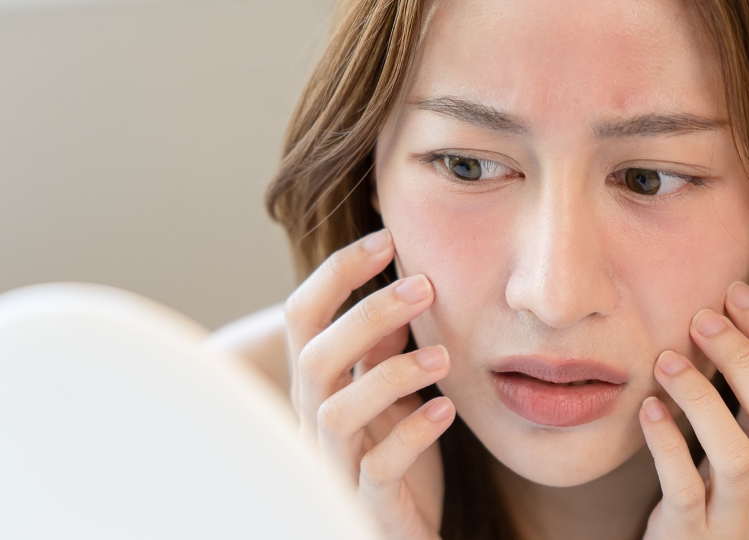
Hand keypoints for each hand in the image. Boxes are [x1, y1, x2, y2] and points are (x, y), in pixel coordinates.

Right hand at [285, 229, 454, 539]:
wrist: (404, 537)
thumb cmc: (398, 464)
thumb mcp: (393, 399)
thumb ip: (385, 353)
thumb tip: (401, 289)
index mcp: (321, 388)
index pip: (303, 316)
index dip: (336, 273)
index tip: (386, 239)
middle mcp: (316, 424)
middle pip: (314, 357)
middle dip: (366, 314)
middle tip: (424, 287)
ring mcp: (336, 467)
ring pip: (336, 412)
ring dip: (391, 375)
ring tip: (444, 357)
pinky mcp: (367, 506)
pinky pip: (378, 469)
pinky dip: (413, 434)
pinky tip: (446, 411)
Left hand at [639, 282, 748, 538]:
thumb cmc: (713, 493)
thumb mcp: (746, 447)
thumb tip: (732, 305)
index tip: (737, 292)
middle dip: (745, 359)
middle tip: (703, 317)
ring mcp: (740, 525)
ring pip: (737, 455)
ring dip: (701, 397)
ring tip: (666, 359)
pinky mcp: (693, 539)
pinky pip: (685, 489)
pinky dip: (666, 444)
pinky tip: (647, 408)